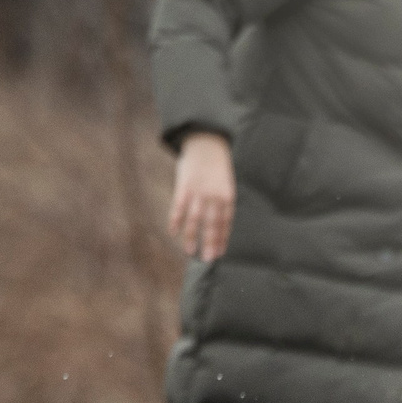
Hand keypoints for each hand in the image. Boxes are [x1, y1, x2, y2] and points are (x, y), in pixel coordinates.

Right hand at [168, 131, 235, 261]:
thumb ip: (222, 204)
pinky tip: (174, 233)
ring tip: (190, 252)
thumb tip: (220, 226)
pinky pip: (178, 208)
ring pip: (194, 219)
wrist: (206, 143)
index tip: (218, 254)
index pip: (225, 224)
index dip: (221, 240)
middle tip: (207, 259)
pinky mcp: (184, 187)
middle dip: (209, 243)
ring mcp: (198, 192)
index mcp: (227, 197)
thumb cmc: (217, 167)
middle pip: (211, 225)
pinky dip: (175, 221)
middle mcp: (214, 197)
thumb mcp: (226, 184)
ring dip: (191, 237)